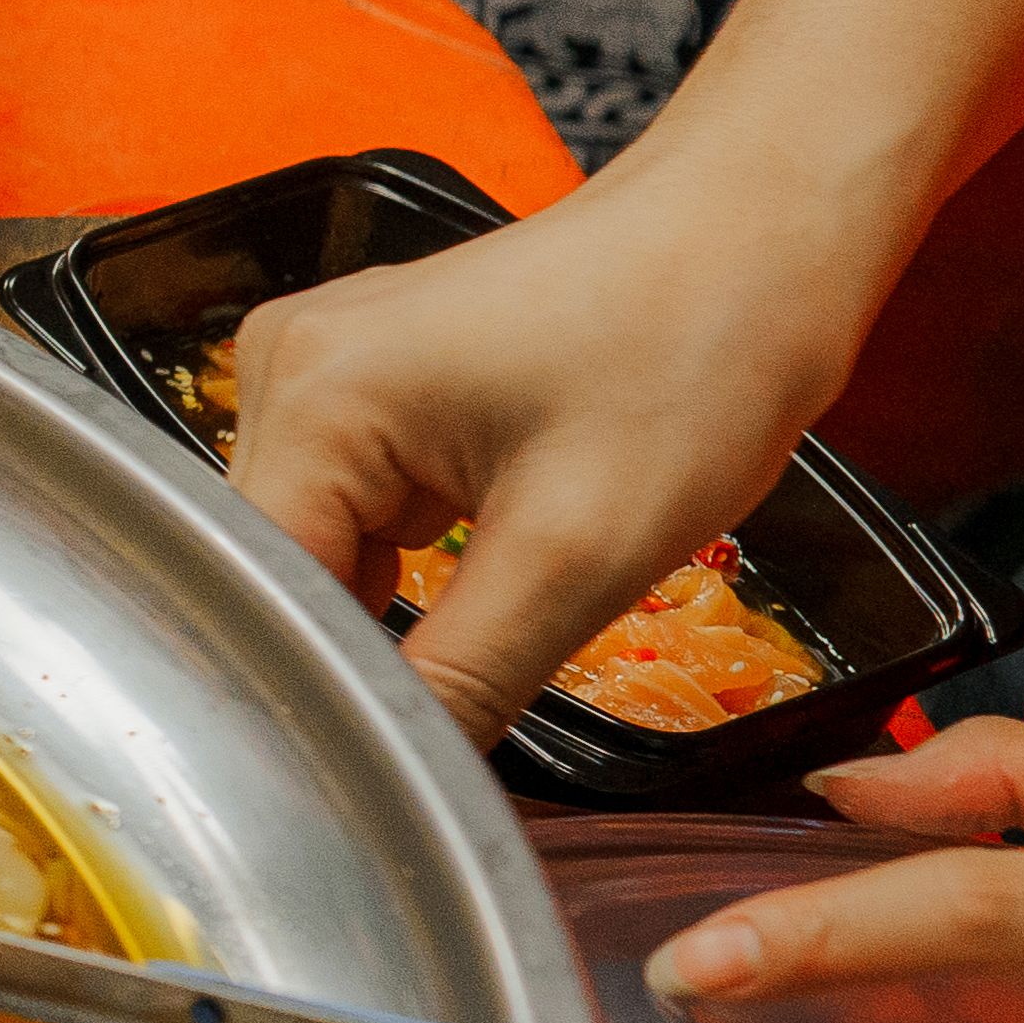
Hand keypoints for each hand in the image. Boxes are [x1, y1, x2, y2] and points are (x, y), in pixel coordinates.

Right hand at [218, 154, 868, 738]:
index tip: (390, 776)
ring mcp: (322, 366)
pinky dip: (405, 570)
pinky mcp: (368, 378)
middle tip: (449, 731)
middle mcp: (283, 367)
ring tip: (484, 641)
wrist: (763, 231)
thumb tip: (402, 790)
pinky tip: (482, 583)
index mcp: (310, 392)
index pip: (260, 594)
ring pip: (311, 551)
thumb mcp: (579, 554)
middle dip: (353, 655)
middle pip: (273, 573)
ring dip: (381, 616)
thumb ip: (461, 682)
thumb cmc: (694, 353)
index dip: (319, 694)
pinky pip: (349, 511)